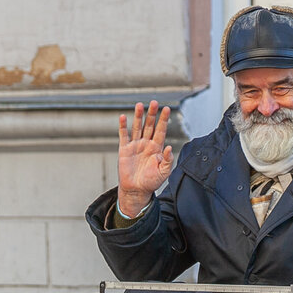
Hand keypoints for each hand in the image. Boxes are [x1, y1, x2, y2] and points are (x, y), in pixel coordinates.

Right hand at [117, 100, 172, 216]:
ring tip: (140, 105)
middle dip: (152, 114)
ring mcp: (135, 145)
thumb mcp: (164, 172)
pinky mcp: (124, 150)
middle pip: (149, 125)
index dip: (164, 120)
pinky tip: (123, 117)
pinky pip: (124, 135)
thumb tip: (168, 147)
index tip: (167, 109)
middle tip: (154, 102)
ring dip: (138, 116)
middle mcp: (146, 144)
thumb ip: (167, 160)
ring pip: (137, 127)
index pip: (161, 130)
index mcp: (157, 148)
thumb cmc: (152, 182)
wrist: (137, 190)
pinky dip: (123, 126)